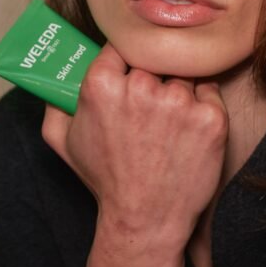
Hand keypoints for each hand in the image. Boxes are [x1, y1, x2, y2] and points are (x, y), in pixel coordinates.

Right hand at [42, 42, 227, 249]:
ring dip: (178, 93)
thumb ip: (54, 101)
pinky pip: (209, 90)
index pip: (121, 45)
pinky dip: (203, 105)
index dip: (127, 60)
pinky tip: (189, 130)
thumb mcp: (63, 142)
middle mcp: (141, 87)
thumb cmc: (105, 180)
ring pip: (182, 75)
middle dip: (153, 79)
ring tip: (169, 126)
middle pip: (153, 60)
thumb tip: (57, 72)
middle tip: (150, 108)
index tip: (131, 73)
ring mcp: (179, 102)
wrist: (145, 220)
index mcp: (102, 85)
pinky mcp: (211, 117)